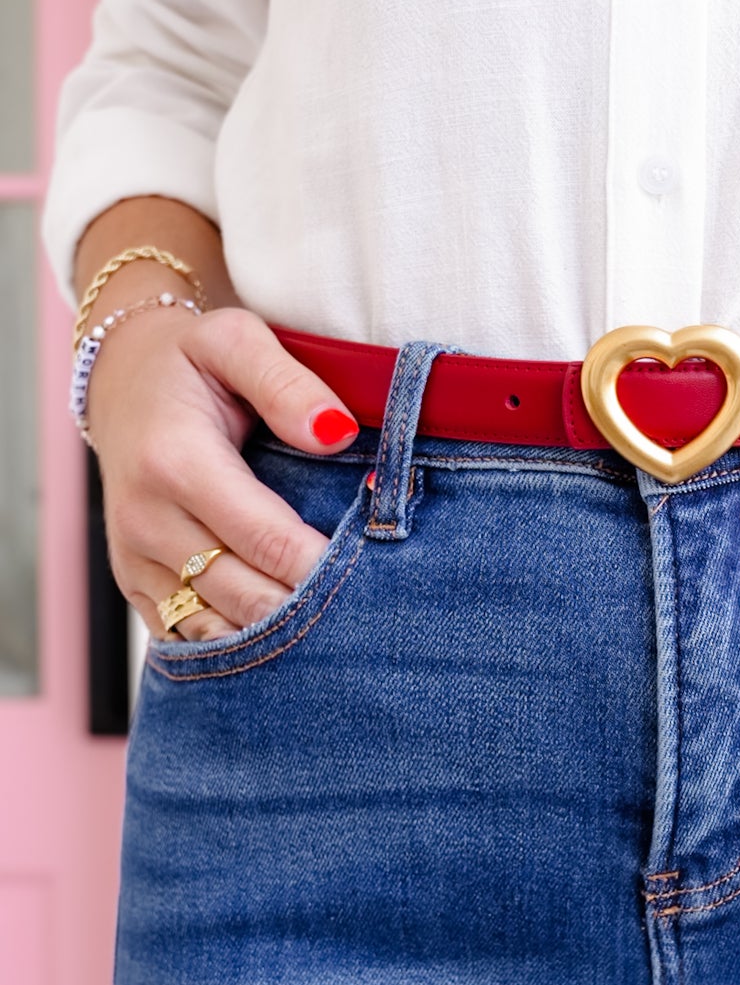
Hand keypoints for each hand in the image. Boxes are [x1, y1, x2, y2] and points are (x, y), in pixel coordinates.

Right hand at [88, 303, 361, 642]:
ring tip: (336, 629)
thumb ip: (288, 384)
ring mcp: (134, 558)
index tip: (375, 575)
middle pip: (245, 596)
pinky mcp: (133, 583)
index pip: (268, 539)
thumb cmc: (189, 360)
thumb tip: (335, 432)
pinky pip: (185, 637)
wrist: (120, 380)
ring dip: (276, 639)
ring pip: (215, 629)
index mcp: (175, 461)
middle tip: (370, 610)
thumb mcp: (237, 340)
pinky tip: (284, 638)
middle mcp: (146, 519)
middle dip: (309, 611)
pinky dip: (237, 644)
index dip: (325, 568)